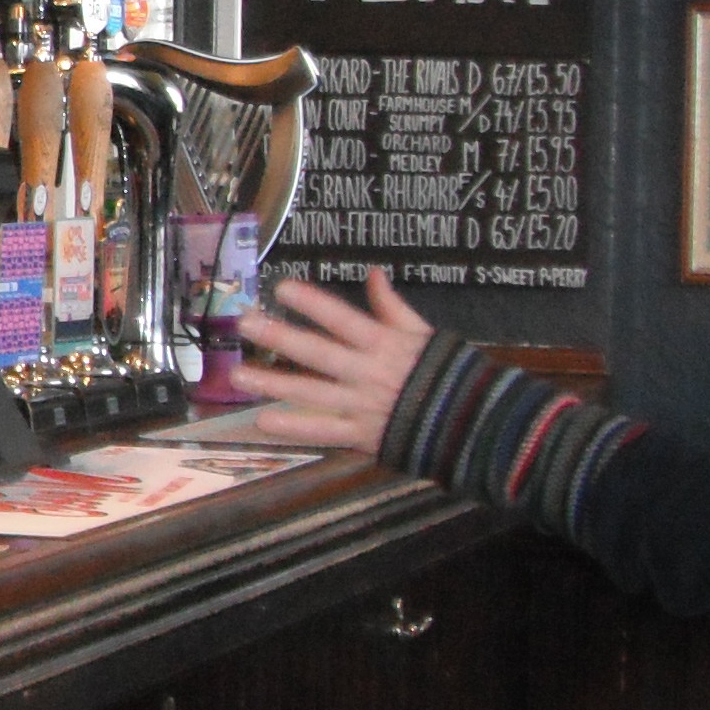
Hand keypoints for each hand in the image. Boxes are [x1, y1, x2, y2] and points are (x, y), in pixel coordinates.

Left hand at [233, 271, 431, 457]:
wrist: (471, 423)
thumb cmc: (444, 372)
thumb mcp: (423, 333)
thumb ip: (392, 306)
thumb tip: (372, 273)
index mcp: (384, 344)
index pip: (343, 319)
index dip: (313, 304)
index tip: (281, 288)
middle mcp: (368, 373)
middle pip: (318, 353)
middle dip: (280, 338)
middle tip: (244, 324)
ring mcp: (362, 406)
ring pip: (312, 393)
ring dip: (273, 384)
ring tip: (237, 375)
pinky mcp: (361, 435)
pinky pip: (324, 432)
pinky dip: (294, 428)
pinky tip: (263, 421)